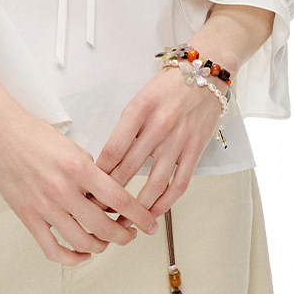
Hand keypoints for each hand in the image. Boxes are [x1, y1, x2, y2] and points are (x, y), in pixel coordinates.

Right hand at [0, 107, 159, 265]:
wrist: (1, 134)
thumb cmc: (36, 136)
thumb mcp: (74, 147)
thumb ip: (92, 172)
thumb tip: (109, 195)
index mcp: (79, 168)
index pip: (120, 200)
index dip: (140, 217)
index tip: (149, 224)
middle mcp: (63, 190)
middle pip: (104, 227)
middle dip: (124, 236)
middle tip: (130, 234)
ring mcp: (44, 207)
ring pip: (82, 242)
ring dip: (101, 247)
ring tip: (107, 241)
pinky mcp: (29, 218)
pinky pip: (53, 249)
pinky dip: (72, 258)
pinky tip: (82, 254)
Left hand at [94, 67, 223, 218]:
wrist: (205, 72)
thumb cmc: (169, 86)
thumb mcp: (139, 99)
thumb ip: (125, 129)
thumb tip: (107, 162)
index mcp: (138, 110)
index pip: (111, 151)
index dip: (97, 175)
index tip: (88, 188)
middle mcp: (158, 126)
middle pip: (128, 170)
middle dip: (110, 195)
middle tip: (98, 210)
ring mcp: (179, 140)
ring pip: (154, 183)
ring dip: (137, 207)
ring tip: (125, 221)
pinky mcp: (196, 149)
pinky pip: (180, 183)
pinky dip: (166, 202)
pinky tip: (155, 212)